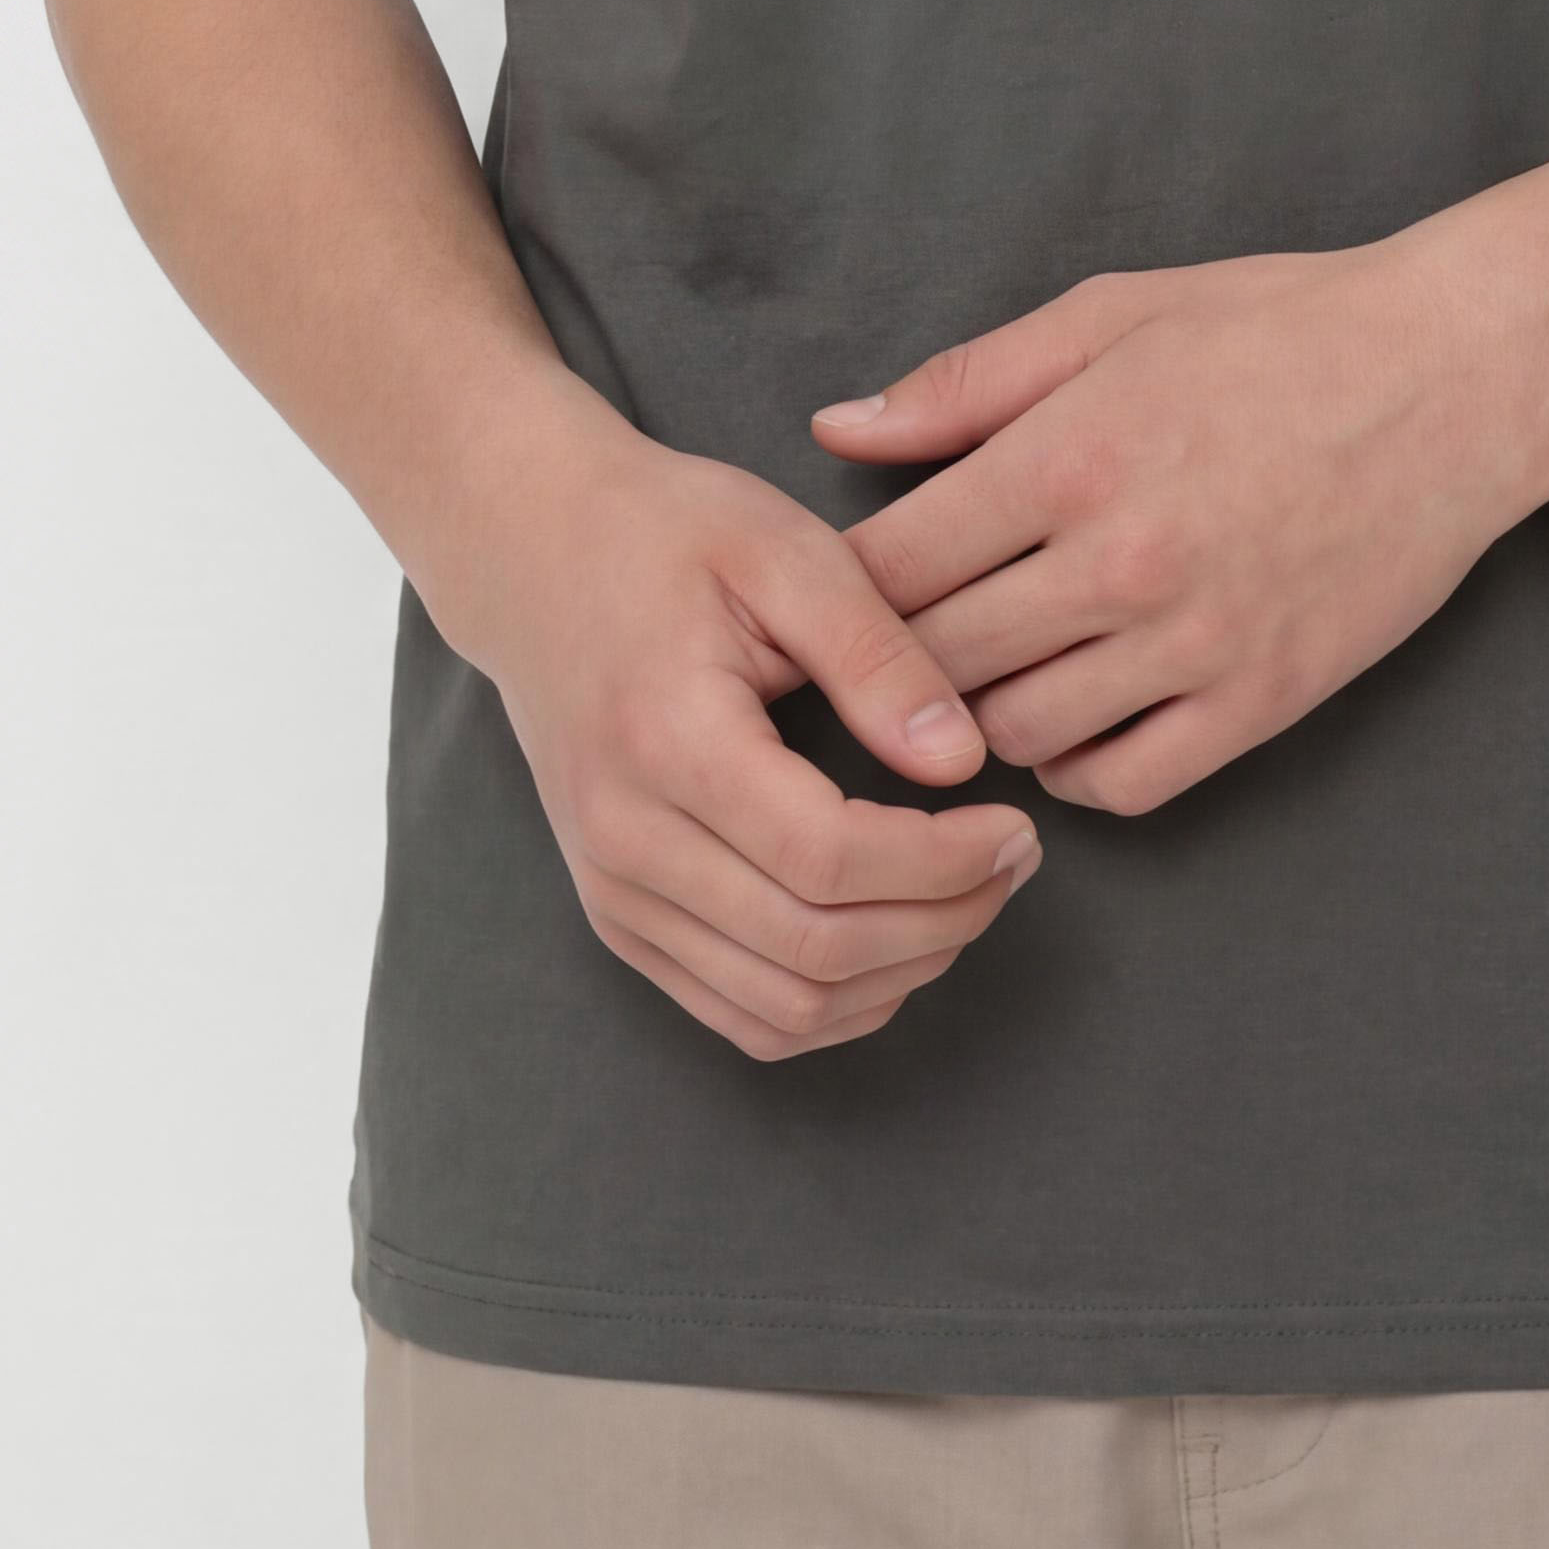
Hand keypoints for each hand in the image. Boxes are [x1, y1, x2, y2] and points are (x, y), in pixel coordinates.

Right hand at [449, 389, 1044, 1059]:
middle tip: (1014, 859)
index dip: (943, 864)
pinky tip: (897, 938)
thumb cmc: (664, 533)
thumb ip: (876, 654)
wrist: (532, 551)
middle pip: (813, 952)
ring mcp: (614, 893)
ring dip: (898, 976)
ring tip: (968, 895)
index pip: (828, 860)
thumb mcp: (782, 550)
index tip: (1016, 824)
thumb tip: (963, 761)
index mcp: (668, 741)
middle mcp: (627, 841)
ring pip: (782, 1010)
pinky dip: (837, 1003)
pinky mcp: (619, 918)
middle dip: (942, 923)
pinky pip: (741, 1015)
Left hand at [811, 229, 1548, 815]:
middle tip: (890, 648)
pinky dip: (1078, 767)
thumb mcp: (1112, 316)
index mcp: (1071, 454)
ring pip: (1018, 734)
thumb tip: (837, 430)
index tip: (834, 592)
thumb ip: (966, 383)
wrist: (1455, 377)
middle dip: (896, 659)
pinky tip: (1077, 713)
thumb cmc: (1279, 328)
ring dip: (982, 713)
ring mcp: (1196, 643)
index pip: (890, 568)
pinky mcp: (1263, 703)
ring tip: (989, 672)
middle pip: (938, 662)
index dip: (840, 591)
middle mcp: (1122, 561)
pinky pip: (1124, 785)